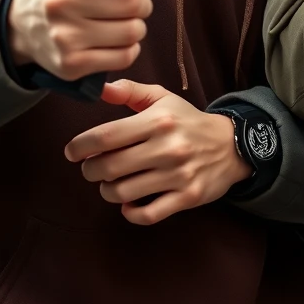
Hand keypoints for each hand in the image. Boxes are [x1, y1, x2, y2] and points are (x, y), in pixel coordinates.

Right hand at [7, 0, 161, 78]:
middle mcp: (59, 0)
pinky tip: (119, 41)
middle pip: (130, 0)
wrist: (16, 27)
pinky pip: (124, 57)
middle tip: (137, 1)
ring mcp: (64, 35)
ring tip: (126, 20)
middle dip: (143, 1)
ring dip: (138, 25)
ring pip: (132, 30)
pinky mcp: (71, 63)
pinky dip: (130, 49)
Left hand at [63, 79, 251, 224]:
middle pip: (109, 167)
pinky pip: (147, 214)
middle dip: (91, 170)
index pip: (106, 136)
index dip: (81, 146)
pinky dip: (131, 212)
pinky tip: (129, 203)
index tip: (73, 151)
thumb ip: (131, 91)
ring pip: (123, 193)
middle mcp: (167, 147)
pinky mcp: (187, 197)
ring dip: (108, 190)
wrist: (230, 144)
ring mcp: (178, 175)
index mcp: (158, 120)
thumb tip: (101, 89)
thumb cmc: (188, 121)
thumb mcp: (163, 98)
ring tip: (111, 182)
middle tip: (91, 168)